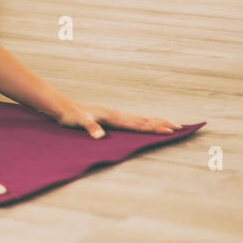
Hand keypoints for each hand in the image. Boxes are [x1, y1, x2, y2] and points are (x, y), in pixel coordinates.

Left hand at [41, 99, 181, 138]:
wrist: (62, 106)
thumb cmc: (69, 115)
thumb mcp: (78, 122)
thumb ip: (89, 128)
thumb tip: (101, 136)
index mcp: (113, 117)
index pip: (138, 124)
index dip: (154, 127)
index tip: (170, 130)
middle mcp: (116, 115)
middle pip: (144, 119)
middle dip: (162, 123)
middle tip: (180, 127)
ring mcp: (114, 115)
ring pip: (140, 118)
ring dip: (155, 121)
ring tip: (170, 124)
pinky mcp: (110, 117)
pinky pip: (132, 120)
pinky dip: (143, 122)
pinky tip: (145, 124)